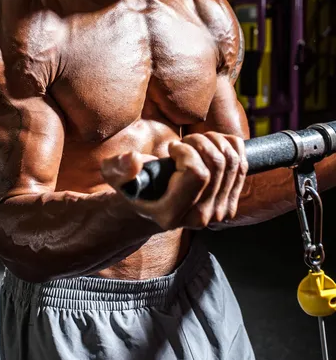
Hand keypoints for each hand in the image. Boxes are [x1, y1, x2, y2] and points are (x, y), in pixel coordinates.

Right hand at [101, 132, 247, 230]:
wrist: (151, 205)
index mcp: (173, 213)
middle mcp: (200, 217)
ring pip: (232, 161)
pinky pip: (243, 164)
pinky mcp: (230, 203)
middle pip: (218, 164)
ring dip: (214, 142)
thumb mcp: (116, 175)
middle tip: (183, 143)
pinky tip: (212, 145)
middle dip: (200, 142)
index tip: (172, 150)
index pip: (198, 173)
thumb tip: (135, 161)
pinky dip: (231, 145)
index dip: (188, 152)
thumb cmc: (133, 187)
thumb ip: (120, 168)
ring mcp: (218, 213)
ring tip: (195, 144)